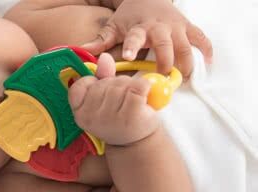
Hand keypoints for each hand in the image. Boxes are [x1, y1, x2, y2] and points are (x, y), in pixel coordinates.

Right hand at [68, 53, 159, 145]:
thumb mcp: (104, 100)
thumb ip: (102, 77)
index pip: (80, 85)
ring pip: (122, 84)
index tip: (102, 93)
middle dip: (116, 85)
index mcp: (80, 113)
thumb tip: (104, 57)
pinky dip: (145, 87)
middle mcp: (92, 117)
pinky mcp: (132, 116)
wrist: (136, 142)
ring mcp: (111, 118)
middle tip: (122, 100)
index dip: (93, 83)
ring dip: (131, 87)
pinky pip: (138, 87)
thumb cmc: (118, 118)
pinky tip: (144, 97)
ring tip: (133, 100)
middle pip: (104, 83)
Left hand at [81, 0, 212, 77]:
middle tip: (163, 78)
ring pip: (186, 46)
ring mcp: (176, 27)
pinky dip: (206, 51)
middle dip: (166, 62)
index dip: (132, 47)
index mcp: (139, 28)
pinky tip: (206, 64)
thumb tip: (81, 53)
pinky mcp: (188, 28)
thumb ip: (99, 42)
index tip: (128, 56)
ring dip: (186, 62)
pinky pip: (201, 39)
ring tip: (182, 78)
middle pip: (166, 45)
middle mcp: (159, 27)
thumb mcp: (113, 27)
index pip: (134, 37)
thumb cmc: (129, 17)